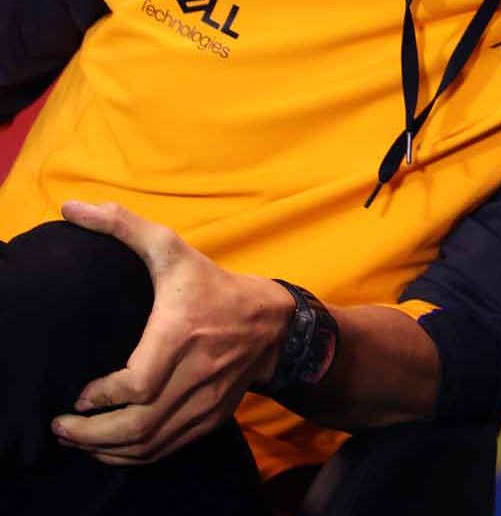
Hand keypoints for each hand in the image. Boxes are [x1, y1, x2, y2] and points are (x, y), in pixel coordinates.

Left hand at [48, 201, 291, 464]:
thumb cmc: (215, 286)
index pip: (138, 384)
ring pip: (151, 443)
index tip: (79, 394)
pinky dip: (135, 455)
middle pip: (139, 424)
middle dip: (92, 434)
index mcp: (183, 335)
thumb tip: (73, 208)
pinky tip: (112, 447)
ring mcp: (207, 400)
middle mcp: (197, 373)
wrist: (275, 323)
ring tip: (79, 440)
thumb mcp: (173, 250)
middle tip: (62, 427)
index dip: (102, 396)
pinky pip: (168, 448)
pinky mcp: (212, 417)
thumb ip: (124, 227)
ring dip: (108, 449)